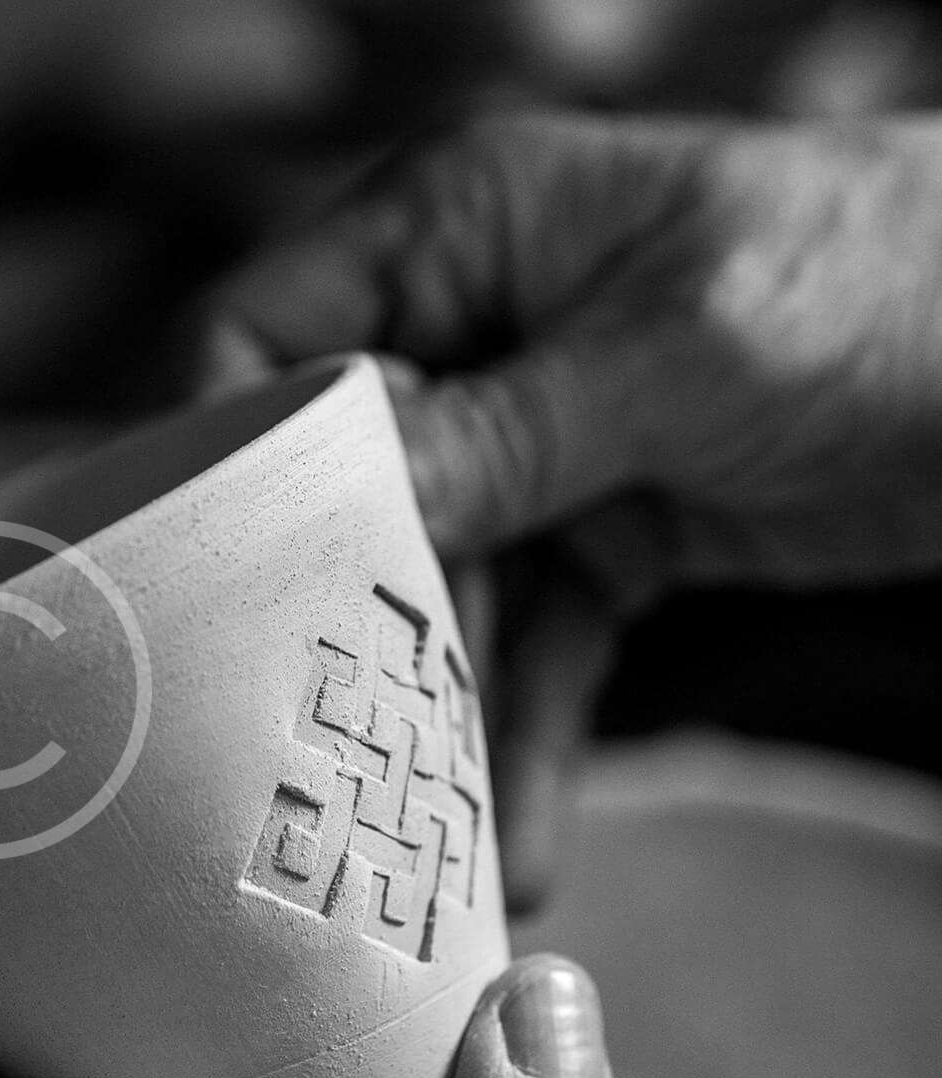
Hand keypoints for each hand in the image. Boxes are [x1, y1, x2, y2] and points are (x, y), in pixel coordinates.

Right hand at [214, 112, 941, 906]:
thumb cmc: (890, 272)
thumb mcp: (680, 349)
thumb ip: (497, 433)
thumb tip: (332, 509)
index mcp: (459, 231)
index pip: (262, 334)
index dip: (227, 452)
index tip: (205, 584)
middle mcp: (473, 332)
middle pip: (344, 491)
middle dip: (338, 626)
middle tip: (313, 755)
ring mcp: (535, 440)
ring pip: (438, 591)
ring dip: (438, 716)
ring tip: (426, 844)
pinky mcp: (601, 529)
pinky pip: (536, 643)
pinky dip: (529, 735)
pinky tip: (519, 840)